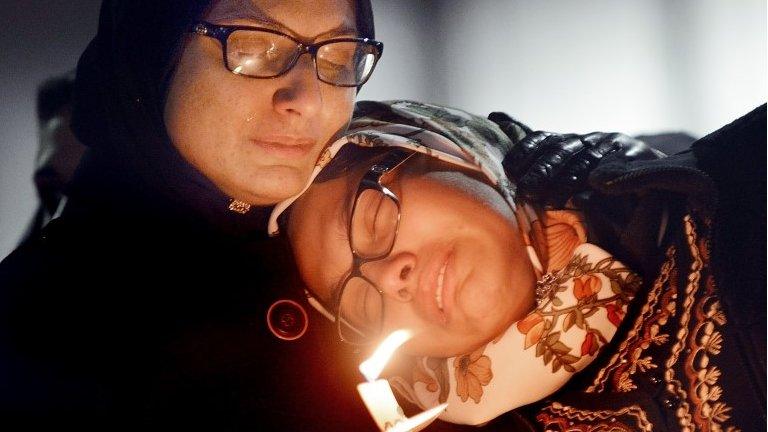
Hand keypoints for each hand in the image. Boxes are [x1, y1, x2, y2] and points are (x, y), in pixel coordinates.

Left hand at [498, 128, 662, 206]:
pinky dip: (604, 179)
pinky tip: (590, 191)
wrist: (658, 174)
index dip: (526, 150)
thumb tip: (494, 113)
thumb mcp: (569, 157)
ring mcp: (615, 147)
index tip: (510, 167)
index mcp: (573, 140)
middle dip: (543, 169)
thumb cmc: (602, 168)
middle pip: (563, 151)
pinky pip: (619, 170)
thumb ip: (536, 144)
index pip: (545, 139)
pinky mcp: (639, 160)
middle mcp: (592, 139)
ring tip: (549, 200)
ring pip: (587, 162)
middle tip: (526, 189)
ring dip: (567, 180)